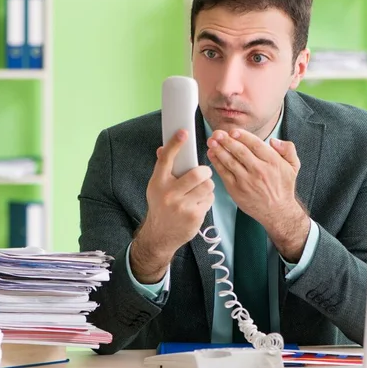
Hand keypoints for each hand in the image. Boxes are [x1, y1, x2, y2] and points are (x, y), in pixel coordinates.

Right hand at [130, 129, 214, 282]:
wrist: (160, 235)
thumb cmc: (161, 206)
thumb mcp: (157, 187)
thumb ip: (163, 169)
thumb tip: (163, 149)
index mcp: (158, 182)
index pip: (166, 159)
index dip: (175, 144)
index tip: (183, 132)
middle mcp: (169, 193)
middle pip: (197, 173)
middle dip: (204, 172)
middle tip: (203, 175)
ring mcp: (182, 206)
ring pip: (207, 186)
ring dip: (207, 186)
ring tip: (200, 191)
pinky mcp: (194, 216)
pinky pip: (209, 199)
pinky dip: (207, 199)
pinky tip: (198, 204)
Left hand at [206, 129, 309, 261]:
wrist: (278, 211)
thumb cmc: (283, 187)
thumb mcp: (293, 166)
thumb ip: (287, 149)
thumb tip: (274, 141)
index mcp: (273, 162)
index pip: (255, 144)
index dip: (243, 136)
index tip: (233, 131)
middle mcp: (259, 171)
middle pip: (240, 151)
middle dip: (227, 140)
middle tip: (217, 133)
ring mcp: (247, 181)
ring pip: (230, 161)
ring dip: (219, 150)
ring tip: (212, 141)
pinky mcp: (236, 189)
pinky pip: (224, 173)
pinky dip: (217, 163)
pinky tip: (212, 154)